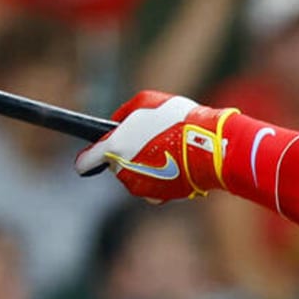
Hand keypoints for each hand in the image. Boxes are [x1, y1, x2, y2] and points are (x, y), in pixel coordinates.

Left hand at [74, 91, 237, 202]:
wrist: (212, 147)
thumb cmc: (179, 120)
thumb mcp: (147, 101)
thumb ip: (124, 113)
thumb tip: (117, 123)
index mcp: (114, 148)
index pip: (86, 161)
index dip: (89, 157)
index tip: (95, 154)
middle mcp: (124, 172)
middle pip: (116, 166)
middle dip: (128, 155)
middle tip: (150, 141)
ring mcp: (142, 188)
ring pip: (136, 178)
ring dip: (146, 166)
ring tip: (168, 151)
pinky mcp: (161, 197)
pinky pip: (154, 189)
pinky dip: (162, 179)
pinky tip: (177, 165)